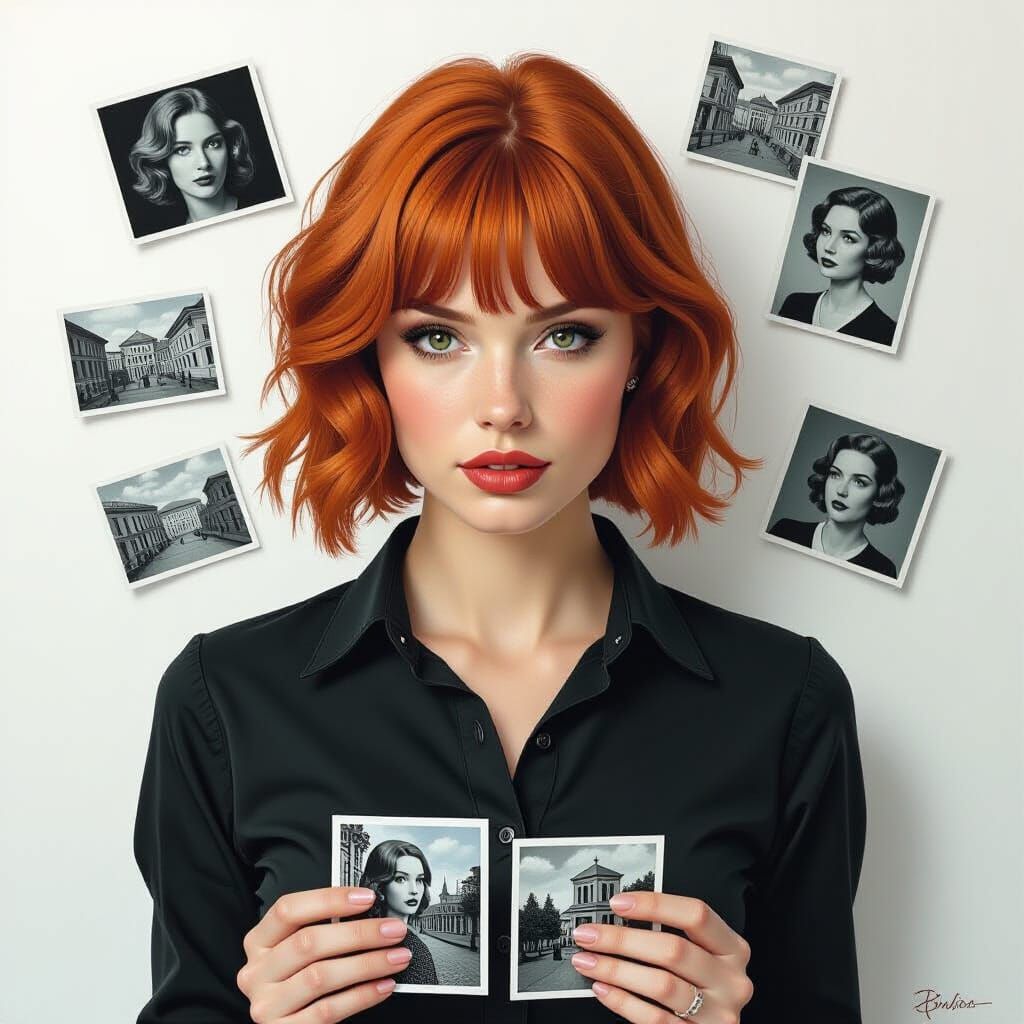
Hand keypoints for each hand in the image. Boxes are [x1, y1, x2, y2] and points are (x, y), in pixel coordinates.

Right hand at [236, 886, 411, 1021]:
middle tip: (394, 929)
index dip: (330, 899)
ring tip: (397, 957)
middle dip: (359, 933)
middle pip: (309, 942)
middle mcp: (257, 972)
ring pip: (321, 976)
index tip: (367, 898)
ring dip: (367, 964)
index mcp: (258, 941)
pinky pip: (328, 1011)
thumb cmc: (297, 978)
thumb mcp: (297, 950)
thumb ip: (322, 929)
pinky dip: (362, 996)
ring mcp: (267, 1004)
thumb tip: (370, 912)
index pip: (288, 909)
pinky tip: (383, 985)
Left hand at [569, 890, 753, 1022]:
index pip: (696, 914)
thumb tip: (619, 913)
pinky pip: (655, 1019)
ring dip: (616, 970)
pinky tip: (602, 988)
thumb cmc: (699, 982)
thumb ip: (673, 934)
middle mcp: (731, 980)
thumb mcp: (700, 954)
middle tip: (588, 934)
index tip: (617, 903)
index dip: (655, 905)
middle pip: (673, 950)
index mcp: (732, 948)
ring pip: (662, 985)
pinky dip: (623, 1001)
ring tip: (587, 961)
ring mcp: (718, 1013)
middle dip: (622, 940)